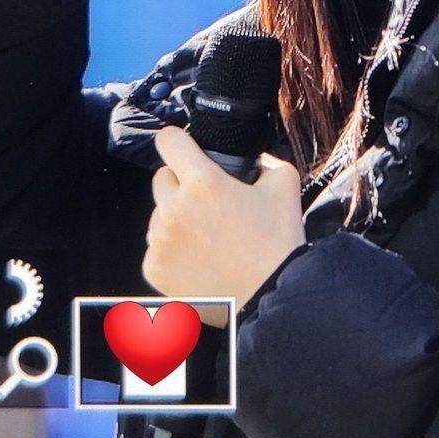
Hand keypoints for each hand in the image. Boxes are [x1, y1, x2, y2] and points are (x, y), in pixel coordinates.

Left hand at [143, 125, 306, 327]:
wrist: (270, 297)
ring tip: (208, 236)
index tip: (184, 148)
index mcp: (202, 183)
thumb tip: (253, 159)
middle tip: (210, 202)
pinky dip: (173, 250)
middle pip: (161, 177)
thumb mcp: (284, 184)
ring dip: (176, 218)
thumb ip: (265, 160)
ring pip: (158, 214)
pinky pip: (157, 247)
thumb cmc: (277, 243)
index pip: (168, 140)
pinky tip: (200, 258)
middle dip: (182, 183)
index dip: (178, 140)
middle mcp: (174, 209)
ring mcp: (160, 241)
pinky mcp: (154, 269)